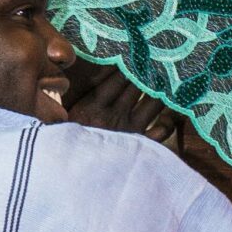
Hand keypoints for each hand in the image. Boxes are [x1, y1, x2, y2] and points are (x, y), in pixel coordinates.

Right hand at [65, 57, 181, 145]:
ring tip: (173, 75)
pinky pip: (159, 132)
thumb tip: (61, 78)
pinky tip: (175, 113)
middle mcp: (113, 116)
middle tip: (162, 53)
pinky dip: (169, 122)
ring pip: (151, 105)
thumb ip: (60, 103)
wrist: (72, 184)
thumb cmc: (61, 150)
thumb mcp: (56, 124)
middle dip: (148, 70)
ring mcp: (128, 132)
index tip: (138, 48)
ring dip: (160, 91)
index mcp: (91, 107)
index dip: (127, 62)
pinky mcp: (138, 147)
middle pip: (135, 87)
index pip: (114, 78)